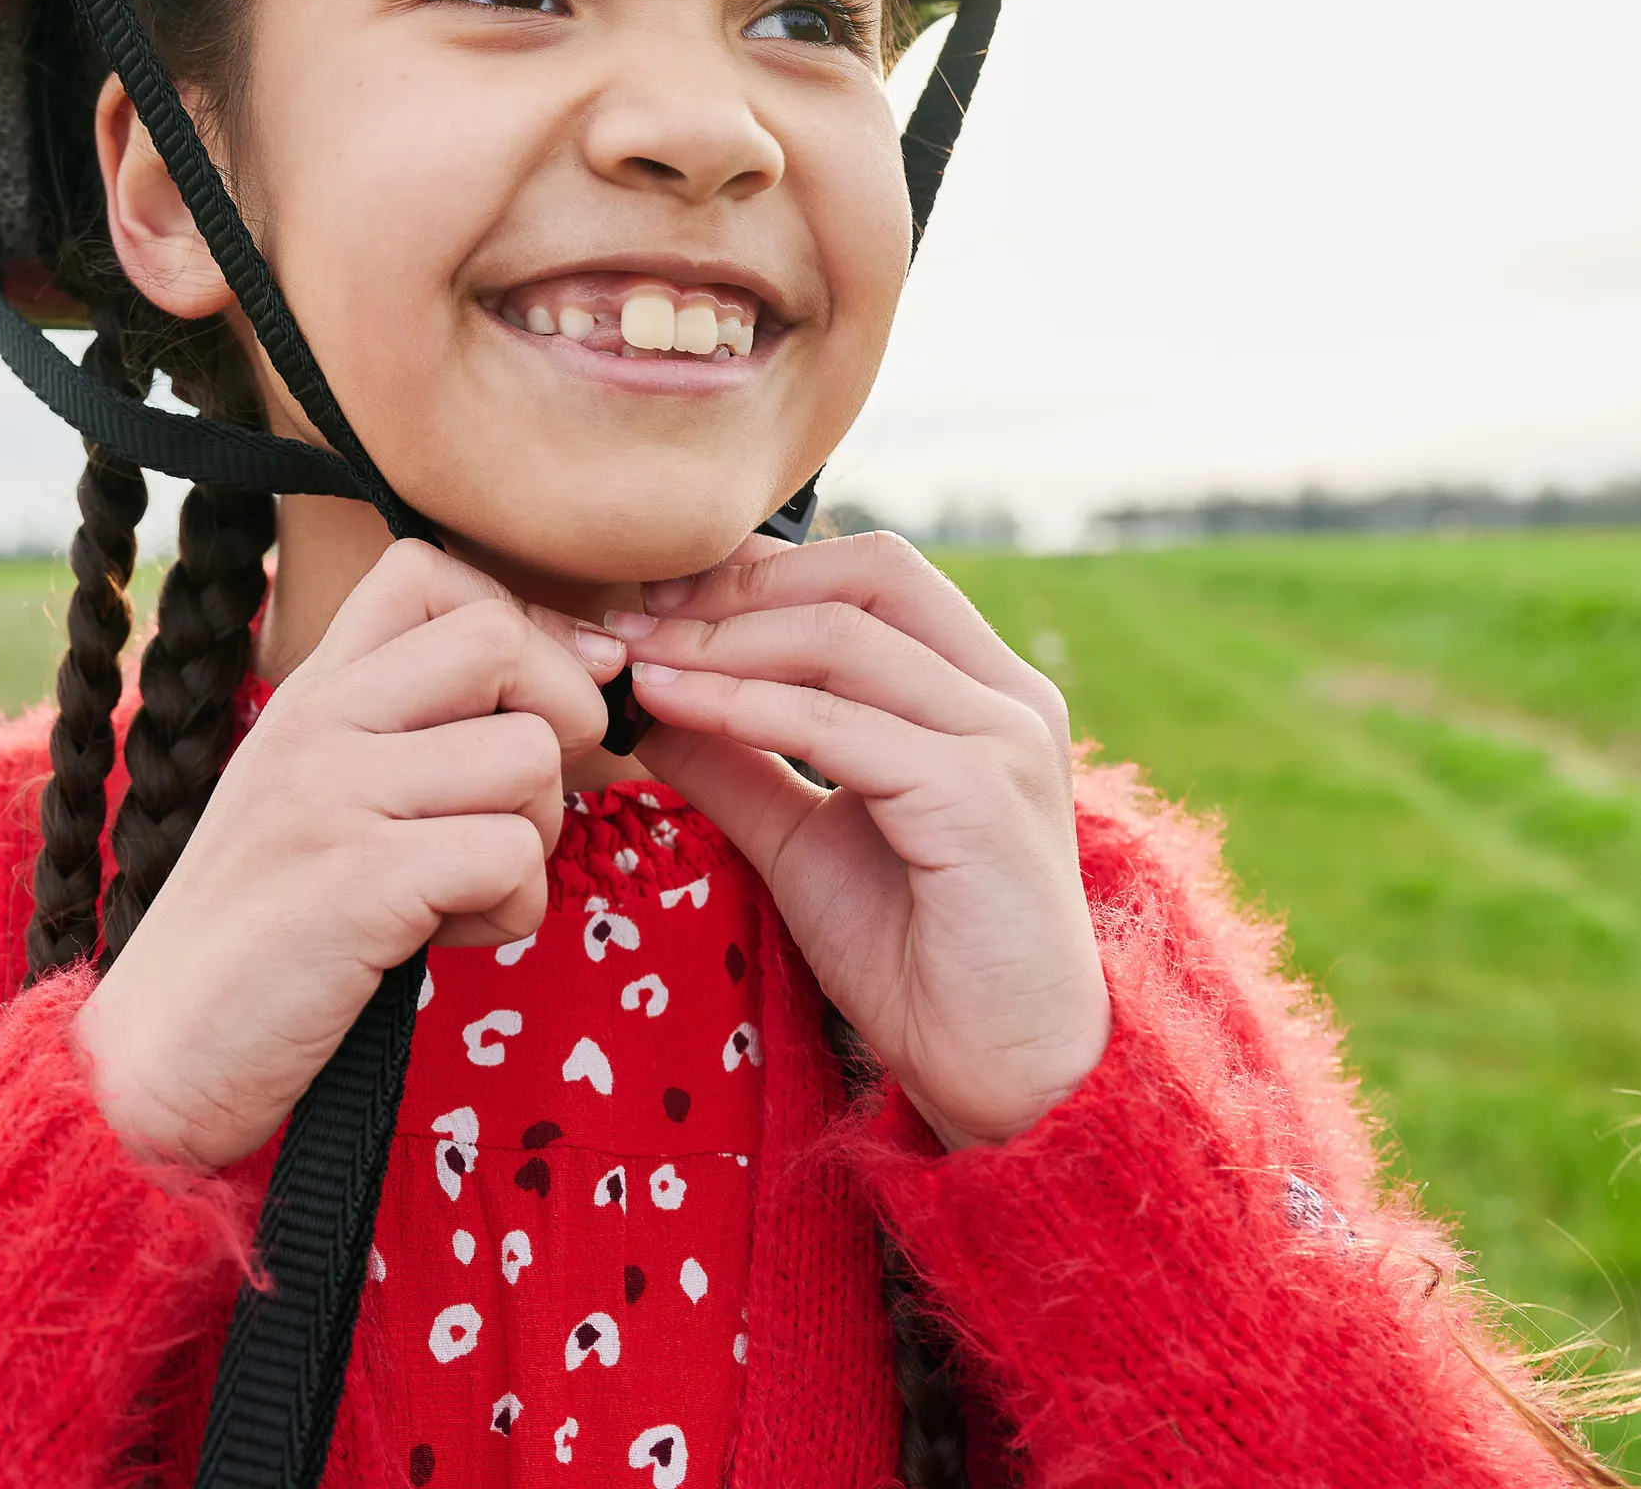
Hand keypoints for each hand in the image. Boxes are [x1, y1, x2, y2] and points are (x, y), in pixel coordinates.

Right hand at [73, 540, 619, 1169]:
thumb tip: (584, 676)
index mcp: (310, 692)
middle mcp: (317, 721)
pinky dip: (508, 913)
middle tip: (511, 810)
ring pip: (530, 757)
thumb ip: (409, 730)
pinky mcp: (356, 881)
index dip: (520, 627)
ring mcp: (331, 794)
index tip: (532, 711)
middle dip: (557, 726)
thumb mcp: (319, 795)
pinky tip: (439, 939)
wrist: (160, 1056)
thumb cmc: (267, 934)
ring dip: (532, 839)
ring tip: (460, 890)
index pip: (431, 569)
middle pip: (502, 639)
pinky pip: (511, 856)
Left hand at [614, 532, 1106, 1147]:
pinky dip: (742, 705)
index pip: (870, 575)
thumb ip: (737, 760)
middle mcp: (1006, 696)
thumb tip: (644, 697)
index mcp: (981, 690)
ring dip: (722, 639)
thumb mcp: (802, 839)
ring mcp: (1002, 739)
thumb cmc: (914, 957)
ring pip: (845, 636)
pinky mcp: (977, 796)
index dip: (758, 567)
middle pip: (868, 574)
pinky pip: (838, 723)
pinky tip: (671, 704)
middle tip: (635, 610)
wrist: (998, 1072)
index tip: (654, 590)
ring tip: (633, 655)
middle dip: (741, 583)